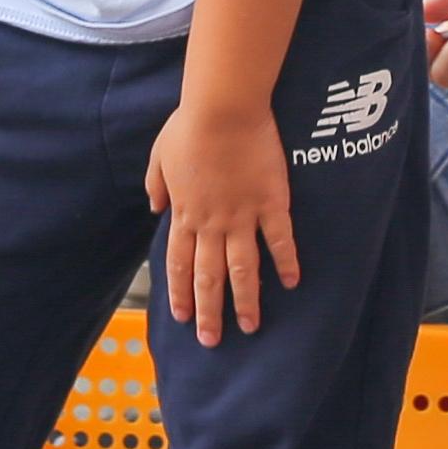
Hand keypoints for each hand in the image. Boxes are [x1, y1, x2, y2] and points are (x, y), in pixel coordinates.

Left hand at [148, 97, 299, 337]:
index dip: (181, 292)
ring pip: (243, 269)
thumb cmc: (190, 125)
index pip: (179, 264)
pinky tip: (292, 282)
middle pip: (209, 277)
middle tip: (211, 340)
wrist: (224, 108)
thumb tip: (155, 207)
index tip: (183, 317)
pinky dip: (286, 262)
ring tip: (250, 326)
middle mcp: (211, 223)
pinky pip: (279, 239)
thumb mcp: (160, 154)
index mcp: (184, 212)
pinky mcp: (271, 202)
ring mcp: (243, 215)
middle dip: (209, 312)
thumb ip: (155, 184)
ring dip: (246, 300)